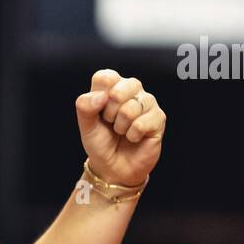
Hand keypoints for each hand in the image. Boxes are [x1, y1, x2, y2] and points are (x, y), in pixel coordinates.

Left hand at [74, 69, 165, 186]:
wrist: (113, 166)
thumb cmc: (101, 143)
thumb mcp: (86, 125)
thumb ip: (85, 107)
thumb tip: (100, 96)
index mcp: (112, 87)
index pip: (105, 77)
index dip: (98, 97)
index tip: (99, 111)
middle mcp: (131, 90)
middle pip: (120, 90)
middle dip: (110, 113)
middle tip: (111, 123)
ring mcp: (147, 103)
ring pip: (131, 108)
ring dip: (121, 126)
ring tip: (121, 131)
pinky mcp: (158, 118)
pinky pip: (142, 123)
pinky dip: (133, 135)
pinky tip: (133, 137)